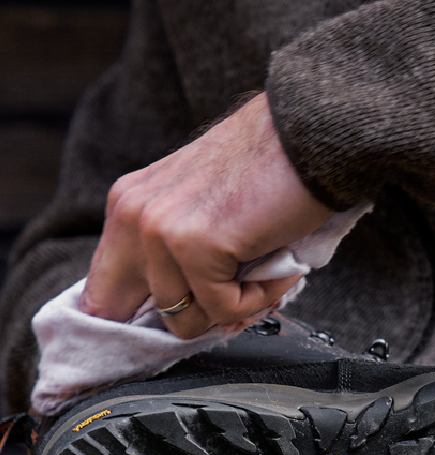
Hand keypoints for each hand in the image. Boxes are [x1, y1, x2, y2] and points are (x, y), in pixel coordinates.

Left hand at [81, 92, 332, 338]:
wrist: (310, 134)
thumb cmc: (272, 170)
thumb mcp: (201, 207)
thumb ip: (178, 252)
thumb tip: (188, 314)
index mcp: (129, 204)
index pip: (105, 292)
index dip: (144, 317)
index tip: (189, 316)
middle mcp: (134, 215)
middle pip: (138, 315)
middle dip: (189, 319)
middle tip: (235, 302)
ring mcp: (160, 231)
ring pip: (183, 320)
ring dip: (232, 308)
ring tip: (264, 273)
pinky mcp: (196, 245)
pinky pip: (223, 308)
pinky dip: (260, 298)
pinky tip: (280, 267)